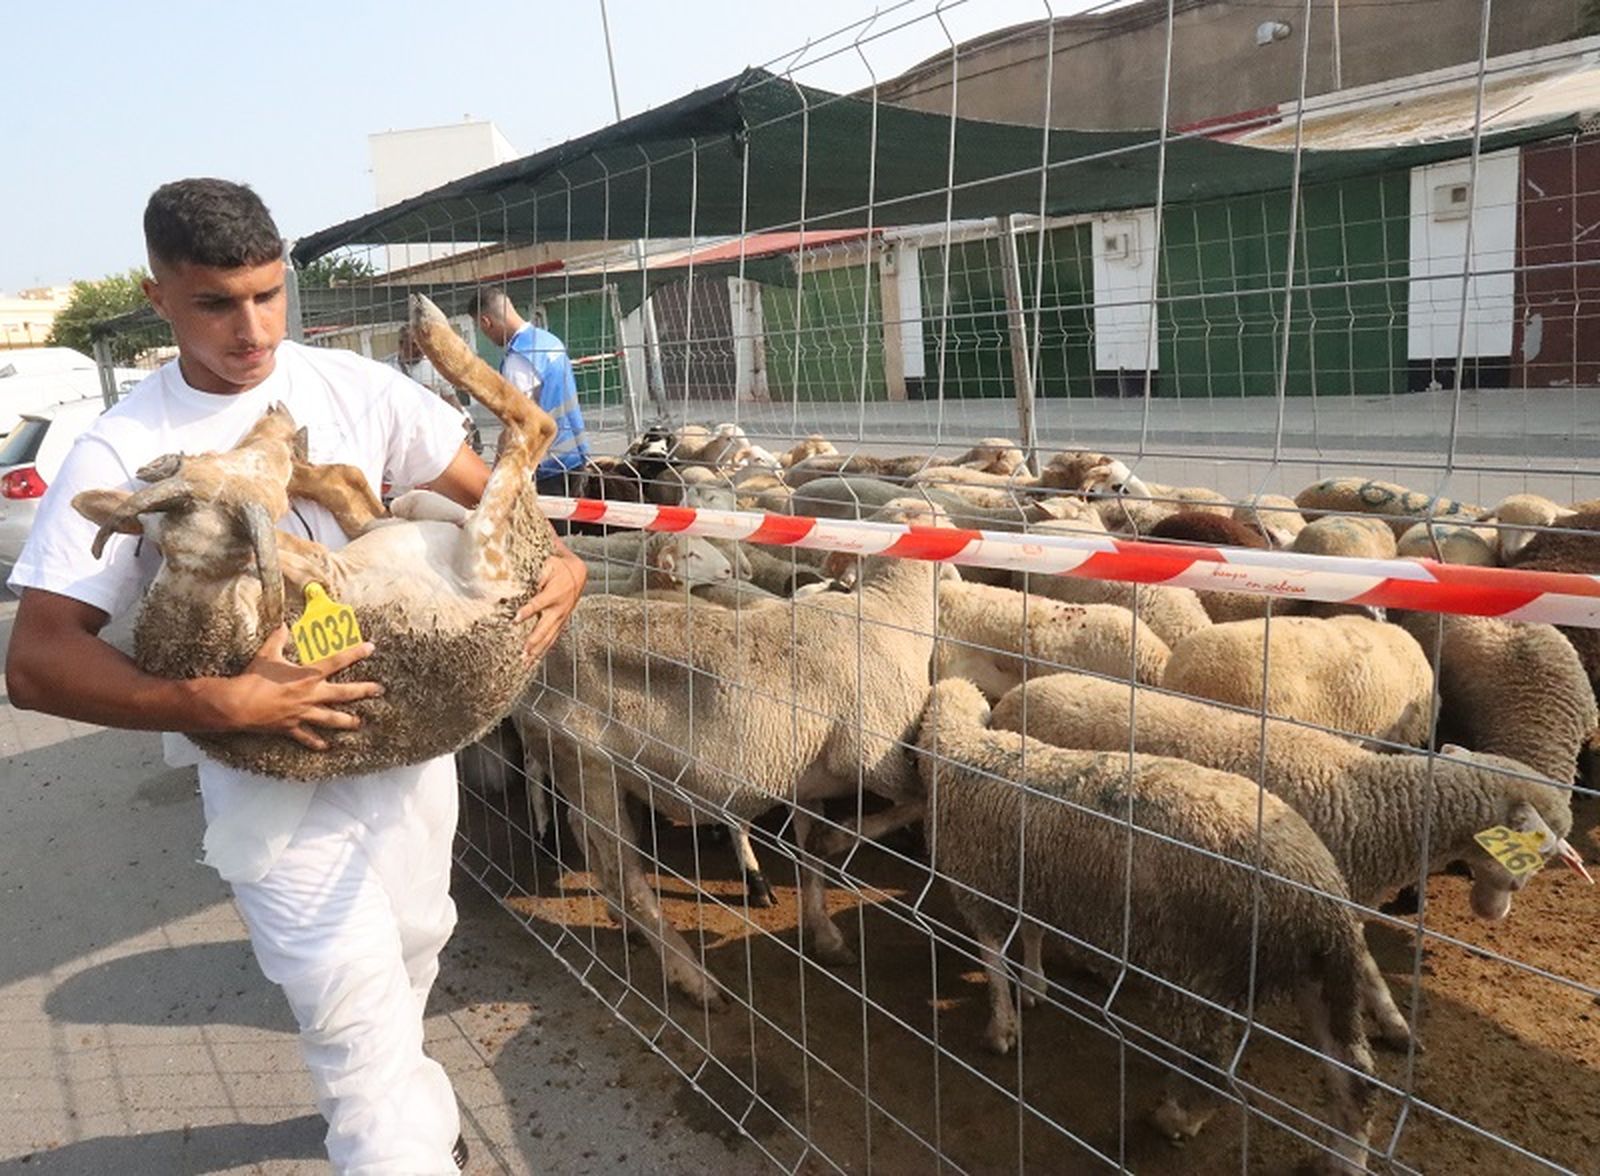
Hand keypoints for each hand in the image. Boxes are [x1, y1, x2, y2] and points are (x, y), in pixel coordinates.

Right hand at [204, 625, 383, 750]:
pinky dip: (317, 743)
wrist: (238, 704)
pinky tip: (326, 747)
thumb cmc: (253, 678)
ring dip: (347, 722)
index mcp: (307, 676)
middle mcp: (310, 696)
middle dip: (364, 691)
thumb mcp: (267, 654)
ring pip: (332, 719)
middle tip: (380, 690)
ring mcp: (303, 714)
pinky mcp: (291, 727)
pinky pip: (308, 738)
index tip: (371, 648)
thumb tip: (283, 624)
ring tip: (359, 723)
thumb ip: (278, 639)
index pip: (337, 661)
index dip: (355, 654)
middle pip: (344, 694)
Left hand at [515, 543, 586, 664]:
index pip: (538, 604)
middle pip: (545, 628)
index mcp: (554, 593)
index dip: (527, 611)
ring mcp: (561, 617)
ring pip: (549, 637)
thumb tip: (518, 575)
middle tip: (523, 651)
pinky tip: (535, 658)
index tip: (516, 619)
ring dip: (537, 649)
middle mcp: (559, 609)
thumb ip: (537, 571)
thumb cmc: (562, 566)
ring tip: (526, 660)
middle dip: (533, 641)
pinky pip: (552, 637)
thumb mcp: (550, 562)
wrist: (580, 573)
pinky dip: (544, 648)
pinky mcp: (561, 622)